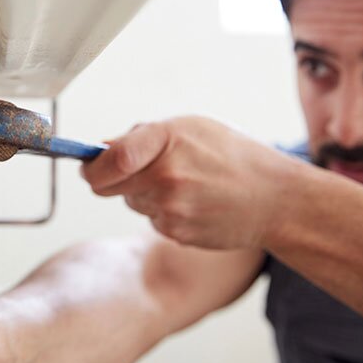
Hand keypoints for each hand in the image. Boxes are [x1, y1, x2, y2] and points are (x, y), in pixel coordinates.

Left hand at [81, 117, 304, 248]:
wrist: (276, 199)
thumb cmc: (233, 156)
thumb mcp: (190, 128)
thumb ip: (141, 137)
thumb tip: (101, 149)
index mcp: (167, 140)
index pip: (111, 157)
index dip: (91, 165)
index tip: (87, 165)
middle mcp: (166, 176)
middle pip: (106, 185)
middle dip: (109, 179)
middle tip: (131, 171)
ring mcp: (170, 209)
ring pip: (130, 202)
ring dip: (143, 194)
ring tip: (182, 184)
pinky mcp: (176, 234)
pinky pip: (151, 220)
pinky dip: (163, 212)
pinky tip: (192, 203)